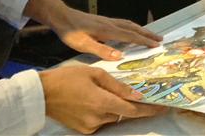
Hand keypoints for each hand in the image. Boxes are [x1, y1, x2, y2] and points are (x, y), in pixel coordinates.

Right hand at [40, 65, 164, 133]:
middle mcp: (98, 119)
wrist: (41, 94)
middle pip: (123, 113)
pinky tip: (95, 99)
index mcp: (102, 103)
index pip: (133, 110)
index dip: (149, 109)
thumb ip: (117, 86)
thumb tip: (137, 94)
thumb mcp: (95, 74)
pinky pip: (101, 120)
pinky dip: (103, 111)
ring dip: (114, 106)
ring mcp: (90, 127)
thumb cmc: (68, 78)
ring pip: (112, 116)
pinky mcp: (83, 130)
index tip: (163, 107)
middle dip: (130, 104)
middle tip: (141, 95)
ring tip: (106, 92)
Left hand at [52, 8, 163, 59]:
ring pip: (129, 25)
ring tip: (150, 34)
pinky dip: (133, 27)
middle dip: (147, 34)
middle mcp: (111, 24)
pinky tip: (131, 31)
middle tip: (160, 39)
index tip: (156, 44)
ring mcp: (108, 21)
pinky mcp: (104, 22)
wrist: (62, 17)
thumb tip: (119, 56)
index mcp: (108, 30)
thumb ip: (101, 50)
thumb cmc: (71, 32)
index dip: (144, 41)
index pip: (130, 36)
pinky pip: (124, 24)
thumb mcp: (83, 44)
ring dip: (142, 30)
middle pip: (134, 28)